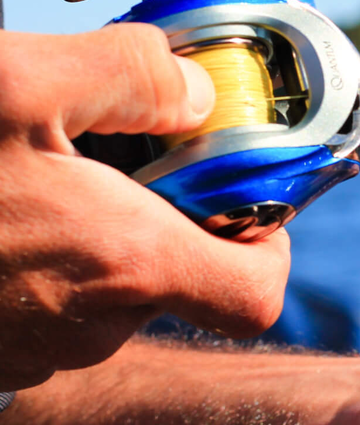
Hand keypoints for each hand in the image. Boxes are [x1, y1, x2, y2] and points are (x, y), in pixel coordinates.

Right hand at [0, 25, 289, 389]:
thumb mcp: (14, 81)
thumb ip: (129, 75)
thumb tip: (194, 88)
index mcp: (125, 264)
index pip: (257, 291)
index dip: (268, 240)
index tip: (238, 185)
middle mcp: (92, 325)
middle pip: (182, 274)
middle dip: (165, 206)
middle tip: (122, 144)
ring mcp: (35, 349)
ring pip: (111, 285)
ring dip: (98, 226)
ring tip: (39, 166)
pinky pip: (49, 301)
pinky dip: (46, 253)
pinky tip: (0, 206)